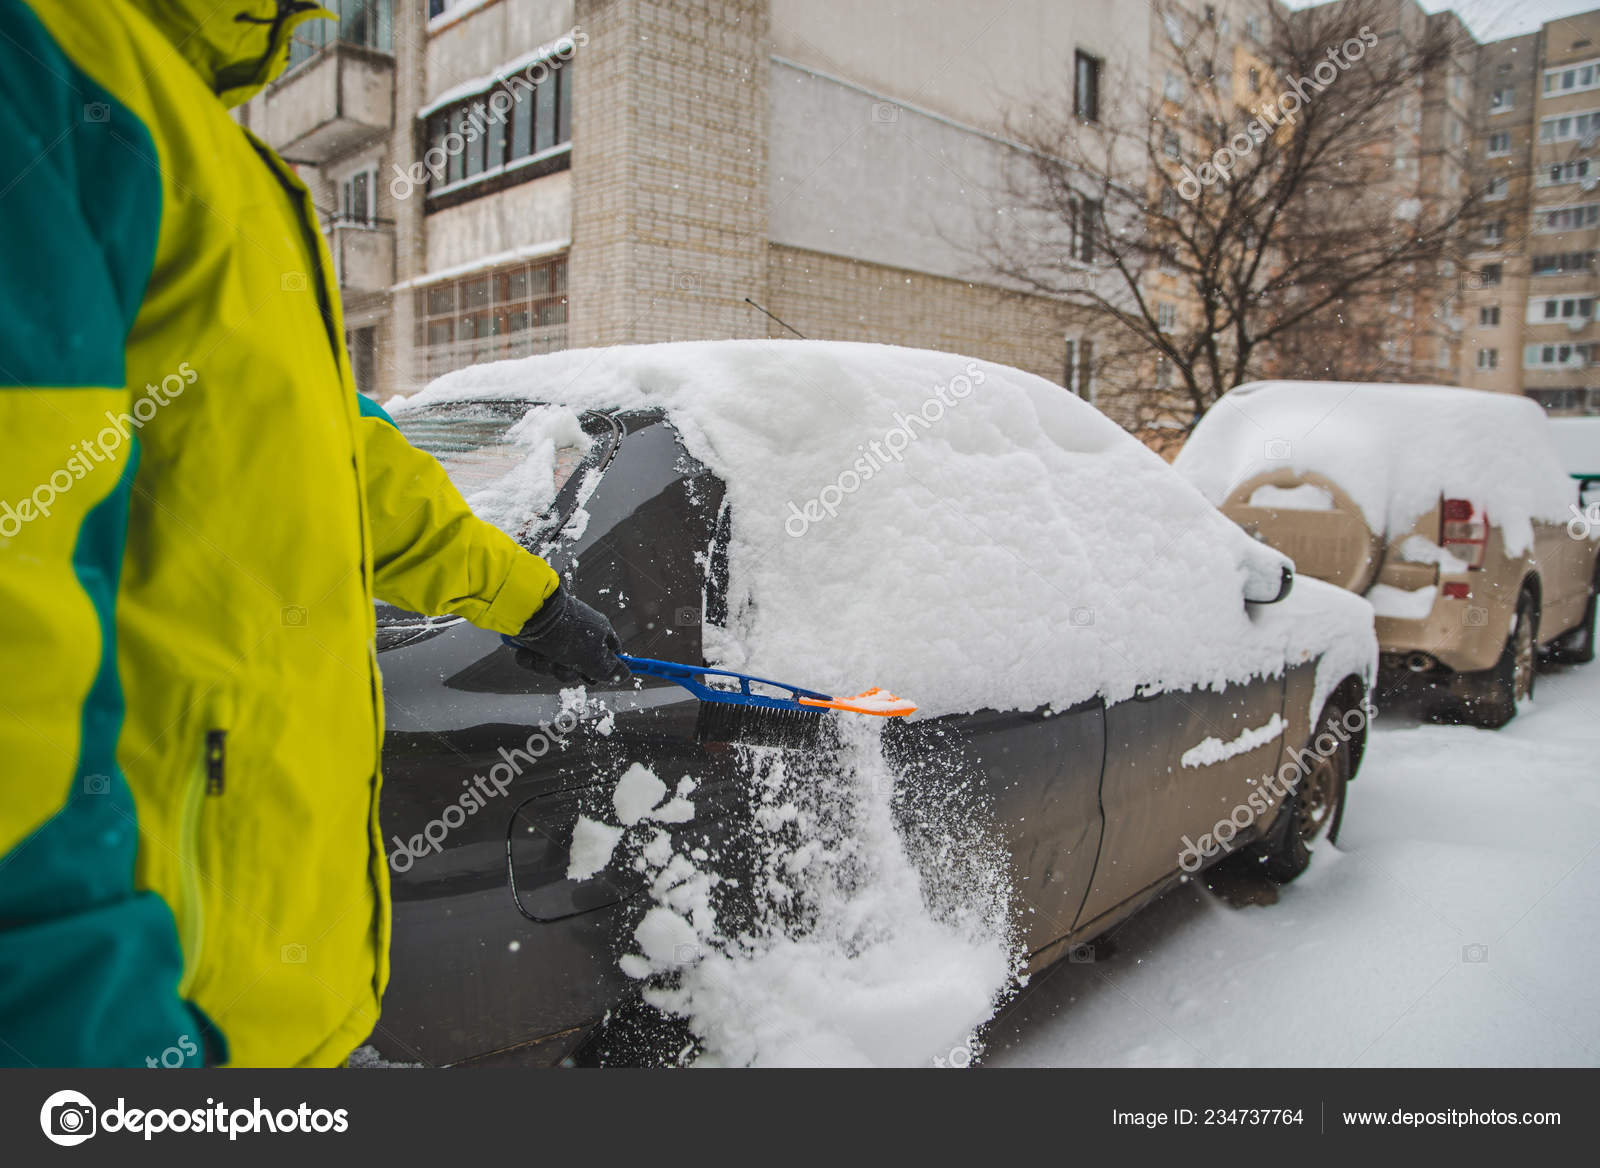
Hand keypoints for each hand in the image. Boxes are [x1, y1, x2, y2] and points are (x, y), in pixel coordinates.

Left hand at [506, 586, 628, 685]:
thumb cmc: (567, 634)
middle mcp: (577, 633)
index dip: (602, 668)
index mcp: (598, 632)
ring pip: (553, 665)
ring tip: (542, 655)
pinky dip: (530, 658)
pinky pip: (534, 658)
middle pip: (578, 666)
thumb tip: (626, 675)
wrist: (529, 612)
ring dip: (546, 666)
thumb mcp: (594, 657)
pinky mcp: (534, 637)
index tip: (592, 677)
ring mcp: (555, 635)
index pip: (610, 652)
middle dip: (567, 671)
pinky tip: (529, 651)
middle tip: (562, 664)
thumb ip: (610, 670)